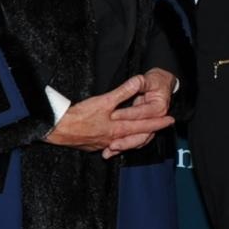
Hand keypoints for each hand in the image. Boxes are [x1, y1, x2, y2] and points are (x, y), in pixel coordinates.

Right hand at [46, 74, 172, 154]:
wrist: (57, 130)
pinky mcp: (94, 146)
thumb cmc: (79, 116)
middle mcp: (114, 139)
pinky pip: (114, 146)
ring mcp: (104, 144)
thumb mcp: (103, 101)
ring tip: (146, 133)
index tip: (170, 120)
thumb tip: (137, 82)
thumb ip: (122, 92)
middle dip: (152, 131)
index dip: (158, 122)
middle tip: (164, 126)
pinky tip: (120, 142)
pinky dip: (121, 143)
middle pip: (138, 137)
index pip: (144, 125)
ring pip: (126, 142)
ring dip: (138, 138)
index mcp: (118, 129)